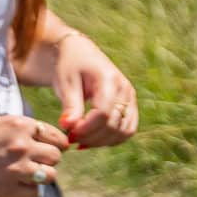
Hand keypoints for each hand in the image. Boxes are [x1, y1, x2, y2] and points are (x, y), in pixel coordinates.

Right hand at [0, 113, 68, 196]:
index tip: (53, 148)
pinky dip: (29, 191)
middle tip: (37, 162)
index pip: (56, 136)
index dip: (56, 144)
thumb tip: (45, 138)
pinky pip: (34, 193)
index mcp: (20, 125)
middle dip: (49, 160)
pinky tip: (17, 186)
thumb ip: (23, 129)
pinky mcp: (10, 190)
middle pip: (56, 156)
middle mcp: (23, 146)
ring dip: (42, 176)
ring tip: (29, 175)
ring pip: (50, 176)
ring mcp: (18, 169)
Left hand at [51, 32, 139, 148]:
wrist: (79, 54)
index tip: (68, 133)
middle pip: (114, 125)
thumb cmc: (70, 66)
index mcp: (109, 78)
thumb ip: (70, 105)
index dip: (86, 129)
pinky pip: (127, 130)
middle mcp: (125, 88)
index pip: (103, 113)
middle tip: (71, 138)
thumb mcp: (66, 82)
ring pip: (123, 132)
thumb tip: (67, 126)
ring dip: (101, 142)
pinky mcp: (130, 106)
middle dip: (91, 137)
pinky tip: (92, 139)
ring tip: (81, 140)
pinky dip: (111, 140)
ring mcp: (130, 97)